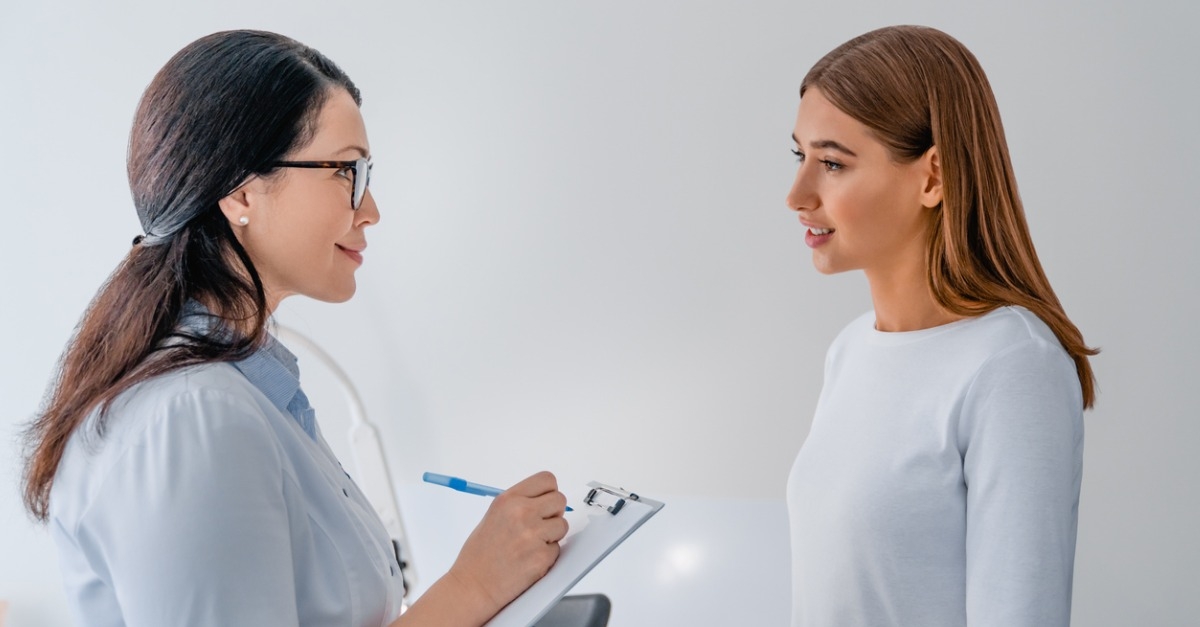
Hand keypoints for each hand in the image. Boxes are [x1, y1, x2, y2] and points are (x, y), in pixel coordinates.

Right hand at [446, 471, 568, 612]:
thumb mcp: (495, 515)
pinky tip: (528, 559)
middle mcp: (522, 513)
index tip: (545, 503)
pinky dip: (547, 555)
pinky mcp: (541, 557)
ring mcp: (533, 535)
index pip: (547, 480)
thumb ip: (520, 504)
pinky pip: (557, 549)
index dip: (549, 492)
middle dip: (554, 513)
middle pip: (559, 500)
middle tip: (540, 526)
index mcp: (509, 500)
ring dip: (552, 535)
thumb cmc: (480, 554)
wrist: (473, 585)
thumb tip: (546, 500)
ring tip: (530, 545)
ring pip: (562, 525)